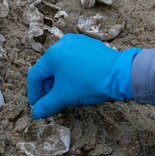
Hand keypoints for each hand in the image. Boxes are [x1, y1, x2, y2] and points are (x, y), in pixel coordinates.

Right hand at [27, 33, 141, 118]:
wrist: (119, 75)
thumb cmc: (88, 83)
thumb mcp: (64, 97)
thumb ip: (47, 105)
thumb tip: (37, 112)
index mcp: (52, 54)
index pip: (35, 74)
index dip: (34, 92)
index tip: (37, 105)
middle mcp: (63, 43)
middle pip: (49, 68)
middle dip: (49, 87)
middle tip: (53, 100)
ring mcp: (78, 42)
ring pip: (62, 64)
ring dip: (61, 80)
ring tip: (66, 93)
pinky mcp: (90, 45)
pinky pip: (75, 59)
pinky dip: (73, 72)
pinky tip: (79, 83)